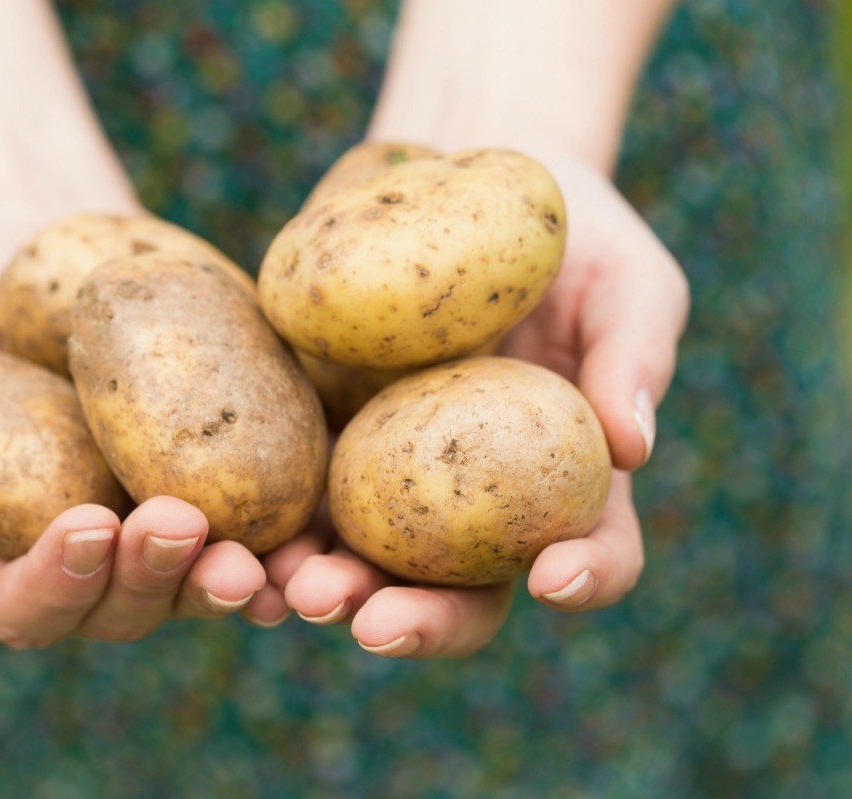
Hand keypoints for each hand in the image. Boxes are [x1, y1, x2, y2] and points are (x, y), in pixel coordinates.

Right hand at [0, 204, 267, 644]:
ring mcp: (161, 513)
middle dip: (158, 582)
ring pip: (208, 578)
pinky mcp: (225, 464)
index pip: (25, 604)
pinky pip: (268, 512)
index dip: (56, 585)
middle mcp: (89, 554)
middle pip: (129, 604)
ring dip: (239, 582)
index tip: (83, 525)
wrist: (12, 233)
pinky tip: (320, 520)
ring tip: (266, 559)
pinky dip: (296, 527)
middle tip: (182, 530)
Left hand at [278, 149, 688, 657]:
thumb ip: (635, 352)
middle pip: (460, 591)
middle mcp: (477, 495)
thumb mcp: (622, 276)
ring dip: (329, 590)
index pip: (590, 548)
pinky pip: (293, 494)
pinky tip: (236, 534)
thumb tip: (633, 447)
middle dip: (420, 620)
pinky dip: (267, 527)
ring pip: (363, 562)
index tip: (553, 577)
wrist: (461, 170)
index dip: (584, 577)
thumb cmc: (569, 230)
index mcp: (564, 472)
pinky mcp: (323, 431)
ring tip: (292, 588)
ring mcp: (393, 470)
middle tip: (374, 622)